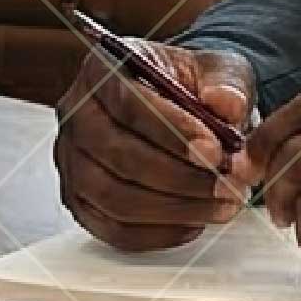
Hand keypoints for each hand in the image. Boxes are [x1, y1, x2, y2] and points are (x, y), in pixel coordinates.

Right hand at [52, 40, 250, 250]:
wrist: (180, 109)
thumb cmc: (194, 86)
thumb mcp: (220, 69)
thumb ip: (228, 83)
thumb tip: (227, 105)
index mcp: (104, 67)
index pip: (128, 103)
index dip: (172, 131)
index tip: (215, 151)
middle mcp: (76, 112)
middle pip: (119, 154)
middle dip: (181, 176)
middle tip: (229, 185)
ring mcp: (72, 160)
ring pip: (115, 197)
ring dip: (175, 208)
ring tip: (222, 205)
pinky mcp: (79, 200)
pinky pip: (113, 229)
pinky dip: (158, 233)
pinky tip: (195, 222)